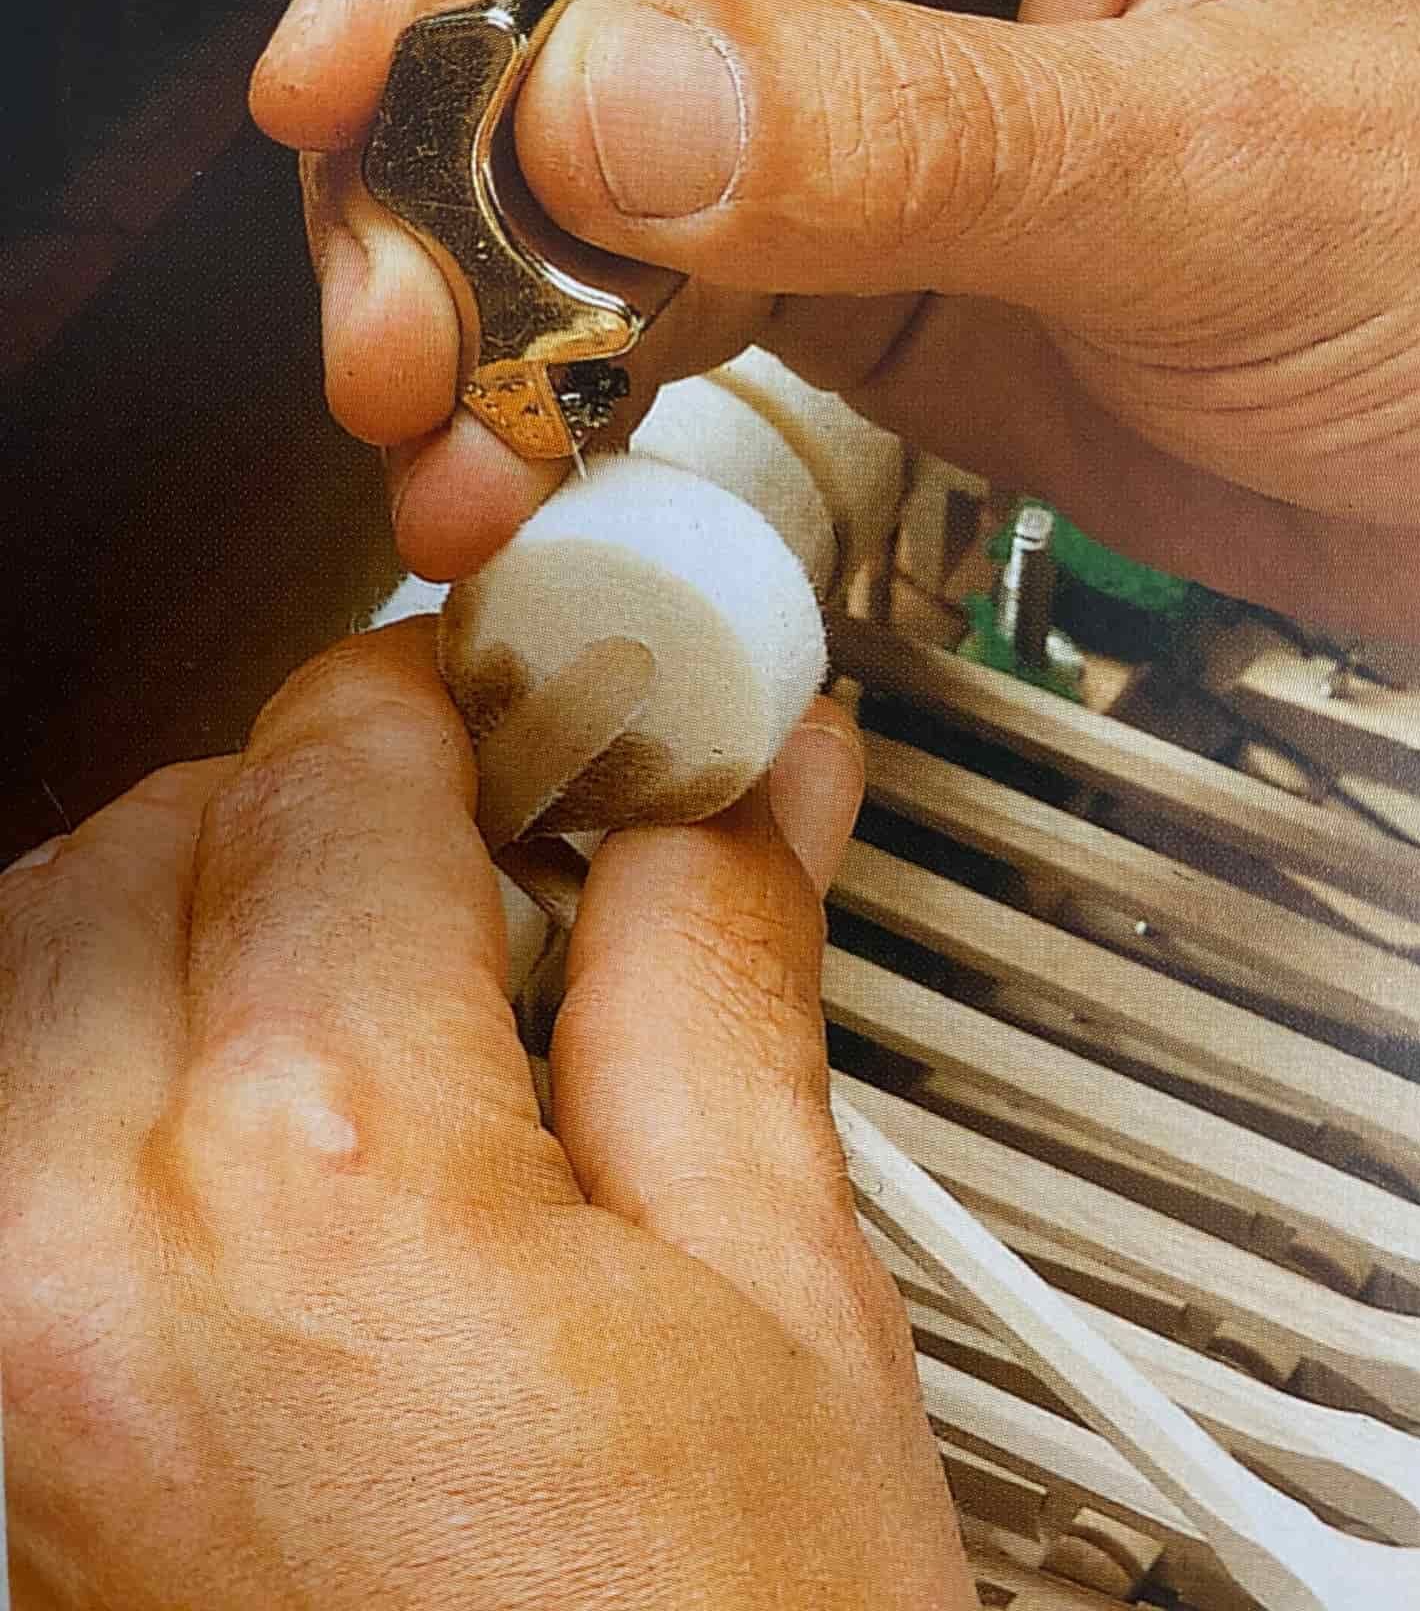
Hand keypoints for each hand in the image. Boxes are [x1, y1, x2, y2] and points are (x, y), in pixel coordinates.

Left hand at [0, 622, 973, 1609]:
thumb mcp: (784, 1287)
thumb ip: (728, 964)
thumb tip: (747, 776)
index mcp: (325, 1173)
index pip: (347, 759)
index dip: (479, 694)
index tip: (558, 699)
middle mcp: (84, 1250)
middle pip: (171, 825)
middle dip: (348, 797)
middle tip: (513, 858)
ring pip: (43, 950)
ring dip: (216, 903)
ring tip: (402, 988)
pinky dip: (117, 1042)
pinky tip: (282, 1109)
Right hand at [251, 0, 1419, 639]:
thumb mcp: (1222, 166)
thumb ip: (909, 129)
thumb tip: (609, 106)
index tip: (350, 53)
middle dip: (445, 119)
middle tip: (388, 293)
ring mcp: (872, 75)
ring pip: (581, 126)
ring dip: (473, 275)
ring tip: (427, 412)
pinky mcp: (848, 241)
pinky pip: (647, 279)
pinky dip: (559, 374)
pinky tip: (513, 456)